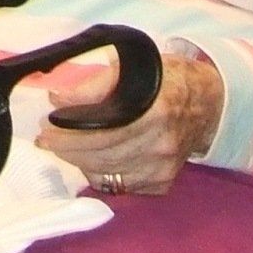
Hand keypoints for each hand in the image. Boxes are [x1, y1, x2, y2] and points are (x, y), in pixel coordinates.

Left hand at [36, 54, 224, 197]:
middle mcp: (161, 146)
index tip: (47, 128)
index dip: (70, 134)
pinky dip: (101, 174)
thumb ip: (95, 84)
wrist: (207, 103)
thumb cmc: (167, 78)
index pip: (102, 132)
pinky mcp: (162, 183)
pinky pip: (121, 185)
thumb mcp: (134, 66)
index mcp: (155, 112)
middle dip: (67, 149)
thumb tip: (57, 99)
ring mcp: (163, 169)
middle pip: (102, 157)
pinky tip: (89, 159)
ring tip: (61, 147)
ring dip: (79, 162)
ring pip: (108, 176)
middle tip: (46, 140)